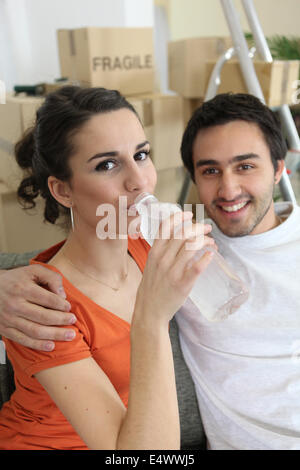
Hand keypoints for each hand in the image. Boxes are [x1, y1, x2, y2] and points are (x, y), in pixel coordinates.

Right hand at [0, 265, 76, 350]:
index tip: (69, 307)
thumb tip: (62, 294)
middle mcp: (15, 304)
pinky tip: (51, 345)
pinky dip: (38, 345)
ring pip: (35, 331)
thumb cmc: (16, 279)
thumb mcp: (32, 271)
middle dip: (62, 320)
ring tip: (70, 335)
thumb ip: (51, 277)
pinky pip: (23, 340)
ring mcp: (9, 319)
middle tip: (73, 320)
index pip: (47, 299)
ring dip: (55, 335)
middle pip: (43, 317)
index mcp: (22, 288)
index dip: (61, 305)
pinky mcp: (4, 329)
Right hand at [134, 211, 214, 325]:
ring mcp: (172, 271)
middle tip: (207, 228)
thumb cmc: (152, 288)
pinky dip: (206, 257)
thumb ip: (163, 252)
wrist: (149, 311)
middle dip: (198, 226)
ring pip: (191, 246)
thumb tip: (180, 239)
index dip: (178, 217)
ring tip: (211, 243)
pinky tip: (211, 255)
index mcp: (154, 252)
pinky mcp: (182, 284)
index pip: (165, 227)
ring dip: (205, 240)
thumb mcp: (151, 265)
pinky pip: (197, 266)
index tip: (189, 214)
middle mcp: (162, 259)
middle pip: (183, 233)